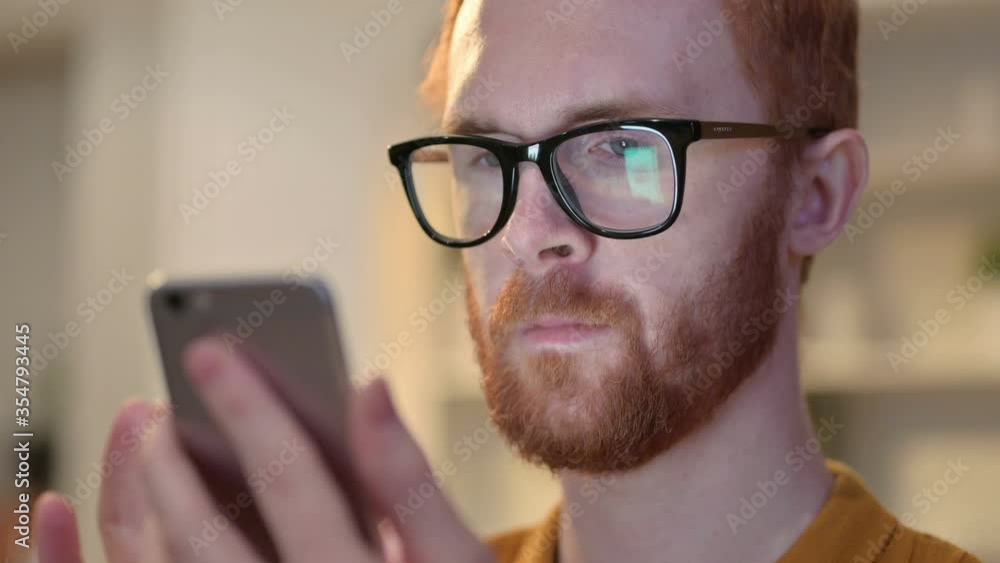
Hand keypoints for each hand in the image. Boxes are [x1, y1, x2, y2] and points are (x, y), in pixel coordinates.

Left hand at [38, 337, 493, 562]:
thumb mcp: (457, 557)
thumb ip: (411, 477)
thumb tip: (370, 386)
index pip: (287, 477)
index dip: (247, 408)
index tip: (208, 351)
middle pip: (204, 533)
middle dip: (167, 462)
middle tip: (150, 411)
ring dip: (138, 513)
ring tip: (137, 461)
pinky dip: (136, 556)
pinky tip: (142, 527)